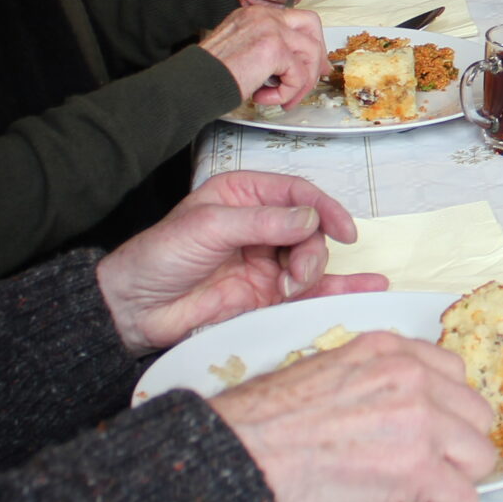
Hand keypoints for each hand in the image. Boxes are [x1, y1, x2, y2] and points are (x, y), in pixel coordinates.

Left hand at [96, 170, 377, 351]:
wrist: (134, 309)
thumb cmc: (158, 257)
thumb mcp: (208, 227)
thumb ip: (262, 222)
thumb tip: (310, 219)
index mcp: (243, 196)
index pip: (297, 193)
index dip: (325, 208)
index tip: (343, 229)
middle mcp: (260, 226)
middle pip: (311, 228)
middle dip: (313, 248)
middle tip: (295, 271)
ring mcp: (265, 261)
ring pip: (312, 258)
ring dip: (313, 272)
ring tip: (294, 286)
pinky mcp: (266, 295)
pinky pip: (309, 289)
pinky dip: (338, 288)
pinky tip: (368, 287)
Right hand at [199, 4, 327, 106]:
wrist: (193, 83)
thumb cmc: (212, 74)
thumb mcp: (244, 52)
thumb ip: (271, 51)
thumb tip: (299, 64)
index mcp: (255, 14)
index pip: (297, 19)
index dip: (310, 43)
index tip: (313, 65)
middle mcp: (264, 15)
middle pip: (311, 25)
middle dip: (316, 55)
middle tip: (312, 79)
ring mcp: (270, 28)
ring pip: (309, 53)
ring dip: (300, 83)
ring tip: (281, 99)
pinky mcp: (274, 48)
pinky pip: (298, 74)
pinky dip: (287, 93)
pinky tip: (265, 98)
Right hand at [211, 332, 498, 501]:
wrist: (241, 451)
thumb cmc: (266, 421)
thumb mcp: (329, 370)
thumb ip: (376, 381)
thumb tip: (398, 416)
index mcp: (391, 349)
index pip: (454, 377)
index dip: (440, 415)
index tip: (409, 439)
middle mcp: (414, 375)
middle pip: (476, 416)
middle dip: (449, 449)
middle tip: (407, 470)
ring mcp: (423, 419)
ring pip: (480, 458)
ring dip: (448, 482)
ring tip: (403, 495)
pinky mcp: (419, 467)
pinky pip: (463, 501)